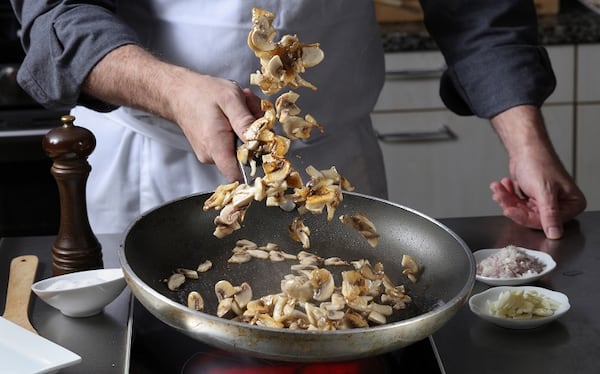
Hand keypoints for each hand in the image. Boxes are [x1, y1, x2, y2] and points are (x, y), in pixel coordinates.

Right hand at [170, 75, 261, 181]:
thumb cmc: (203, 92)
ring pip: (240, 148)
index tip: (263, 141)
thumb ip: (245, 122)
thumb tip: (262, 141)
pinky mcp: (211, 149)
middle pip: (244, 157)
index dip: (257, 162)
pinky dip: (238, 128)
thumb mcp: (230, 99)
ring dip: (246, 128)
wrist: (179, 92)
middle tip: (250, 109)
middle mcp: (211, 156)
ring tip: (240, 106)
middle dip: (254, 135)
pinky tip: (234, 112)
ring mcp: (210, 154)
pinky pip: (232, 144)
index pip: (240, 175)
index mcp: (216, 147)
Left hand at [489, 105, 585, 238]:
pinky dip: (508, 195)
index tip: (509, 209)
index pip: (546, 222)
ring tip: (499, 187)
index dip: (525, 217)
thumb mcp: (544, 191)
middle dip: (512, 205)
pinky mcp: (532, 198)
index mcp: (572, 204)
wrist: (525, 147)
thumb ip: (549, 214)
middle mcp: (561, 204)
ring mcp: (545, 202)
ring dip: (507, 199)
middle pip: (531, 217)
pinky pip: (517, 204)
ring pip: (521, 210)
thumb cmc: (538, 162)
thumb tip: (555, 234)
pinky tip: (503, 185)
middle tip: (500, 196)